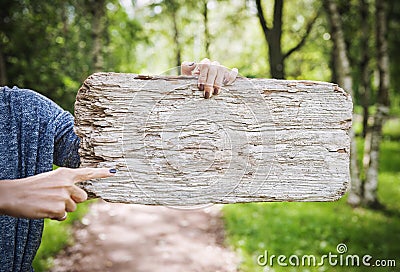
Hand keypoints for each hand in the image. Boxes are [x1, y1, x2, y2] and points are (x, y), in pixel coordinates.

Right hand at [0, 167, 114, 220]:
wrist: (13, 195)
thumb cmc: (30, 188)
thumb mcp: (50, 180)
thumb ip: (65, 185)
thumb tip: (77, 198)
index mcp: (65, 174)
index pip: (87, 172)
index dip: (102, 173)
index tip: (114, 171)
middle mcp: (67, 183)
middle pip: (82, 197)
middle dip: (72, 201)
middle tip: (55, 199)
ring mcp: (63, 196)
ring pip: (71, 208)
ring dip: (61, 209)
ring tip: (46, 203)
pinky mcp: (58, 208)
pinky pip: (62, 216)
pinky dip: (54, 216)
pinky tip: (43, 210)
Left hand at [181, 58, 237, 98]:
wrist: (199, 89)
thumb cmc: (193, 83)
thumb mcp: (187, 76)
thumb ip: (186, 68)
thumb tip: (194, 63)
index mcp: (204, 64)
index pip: (204, 66)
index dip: (203, 77)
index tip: (200, 87)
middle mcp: (213, 65)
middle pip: (213, 69)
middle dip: (210, 82)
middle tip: (207, 94)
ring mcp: (221, 69)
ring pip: (221, 70)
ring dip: (218, 81)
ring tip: (216, 92)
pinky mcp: (227, 75)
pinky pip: (232, 74)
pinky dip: (232, 76)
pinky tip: (228, 83)